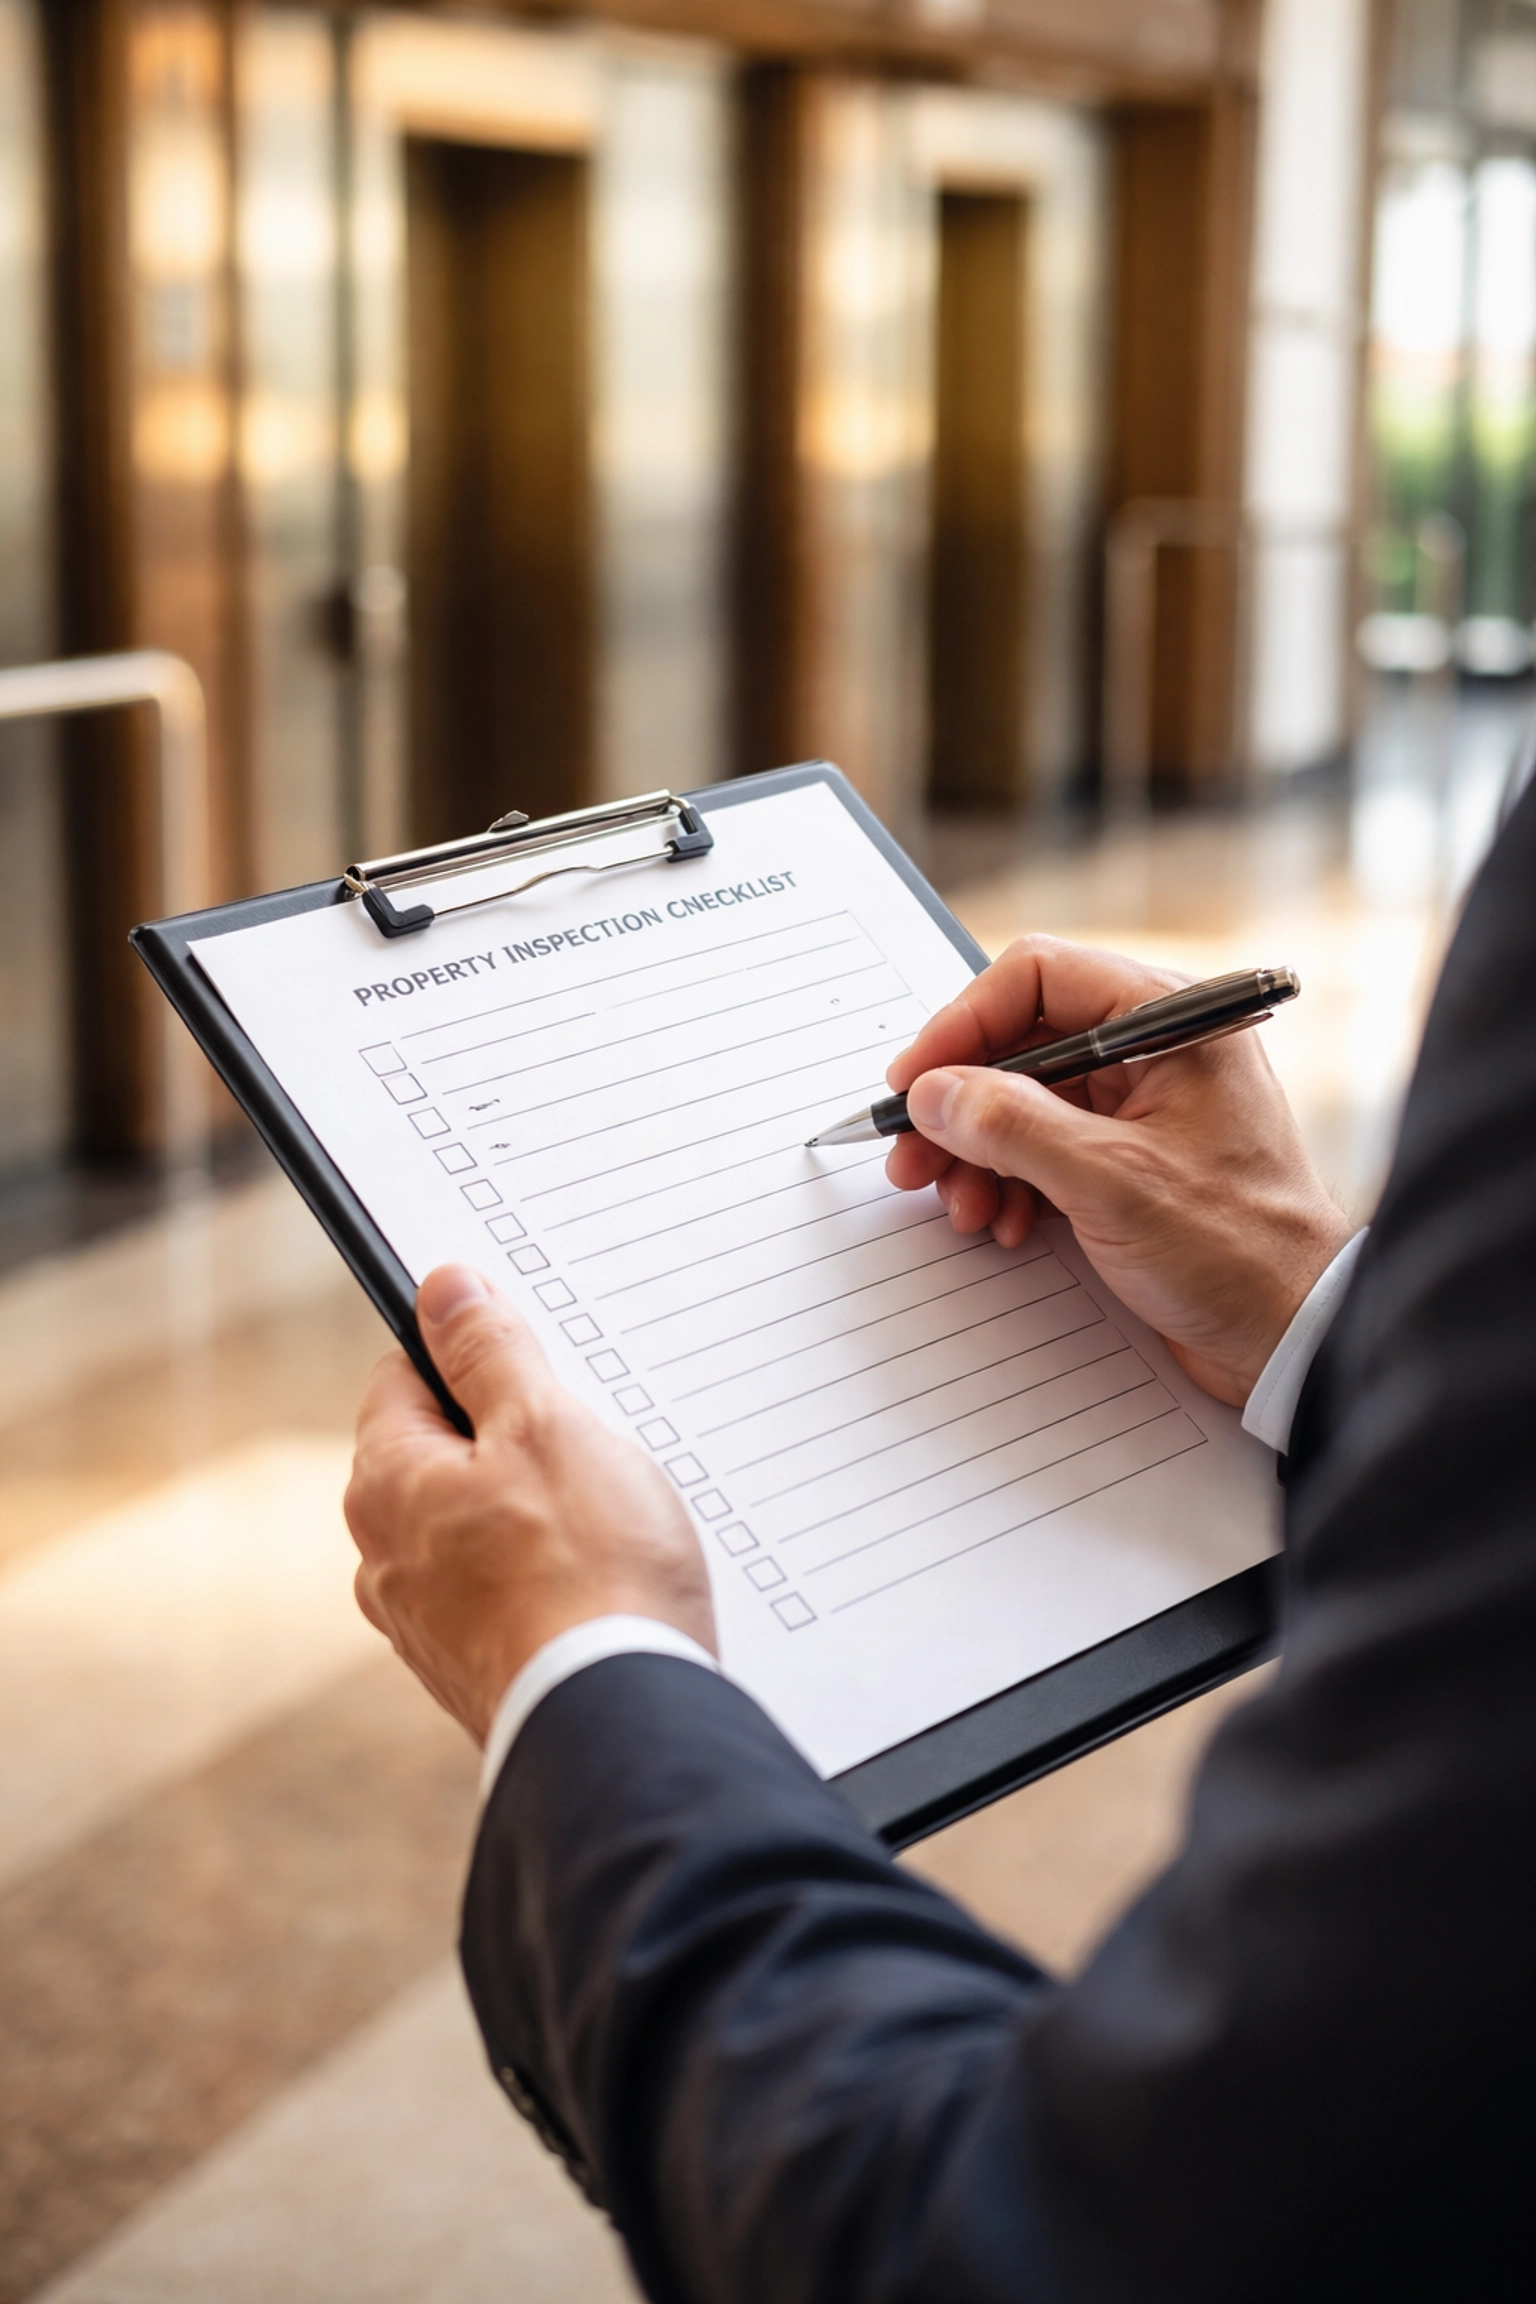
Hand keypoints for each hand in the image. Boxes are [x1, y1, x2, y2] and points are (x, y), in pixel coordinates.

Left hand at [345, 1265, 715, 1744]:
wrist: (620, 1722)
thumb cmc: (588, 1569)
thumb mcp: (544, 1424)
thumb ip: (490, 1350)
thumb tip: (442, 1289)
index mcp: (385, 1487)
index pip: (405, 1376)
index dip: (471, 1351)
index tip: (531, 1352)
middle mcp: (386, 1560)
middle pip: (444, 1453)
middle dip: (513, 1436)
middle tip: (587, 1441)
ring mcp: (430, 1626)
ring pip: (482, 1526)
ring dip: (539, 1511)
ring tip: (608, 1519)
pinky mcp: (480, 1672)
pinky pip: (510, 1592)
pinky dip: (551, 1576)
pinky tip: (604, 1582)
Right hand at [884, 936, 1352, 1407]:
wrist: (1292, 1335)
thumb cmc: (1239, 1251)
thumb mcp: (1110, 1182)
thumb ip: (1012, 1126)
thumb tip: (934, 1093)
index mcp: (1169, 1020)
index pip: (1038, 977)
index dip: (963, 1025)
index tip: (915, 1082)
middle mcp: (1155, 1050)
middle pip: (1021, 1043)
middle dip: (961, 1105)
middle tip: (913, 1157)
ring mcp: (1142, 1106)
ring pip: (1024, 1101)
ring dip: (979, 1153)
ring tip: (962, 1208)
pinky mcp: (1130, 1160)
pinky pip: (1044, 1148)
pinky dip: (1011, 1183)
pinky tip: (1006, 1224)